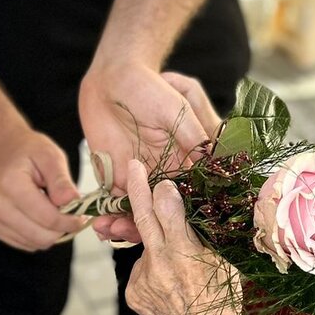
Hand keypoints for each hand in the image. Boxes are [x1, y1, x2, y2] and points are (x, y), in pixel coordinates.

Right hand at [0, 123, 87, 250]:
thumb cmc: (25, 149)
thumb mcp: (50, 155)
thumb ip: (62, 181)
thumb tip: (74, 203)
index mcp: (10, 186)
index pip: (48, 219)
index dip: (71, 221)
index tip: (82, 214)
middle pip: (42, 237)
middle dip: (61, 227)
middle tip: (70, 211)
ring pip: (34, 244)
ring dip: (50, 231)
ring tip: (51, 207)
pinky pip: (24, 243)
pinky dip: (37, 233)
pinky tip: (38, 213)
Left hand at [79, 64, 220, 235]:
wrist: (113, 77)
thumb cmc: (151, 86)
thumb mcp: (178, 109)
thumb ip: (194, 137)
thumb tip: (213, 164)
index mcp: (187, 159)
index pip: (192, 193)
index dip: (186, 212)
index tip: (178, 227)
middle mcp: (166, 172)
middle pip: (165, 210)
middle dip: (155, 227)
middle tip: (141, 237)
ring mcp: (141, 177)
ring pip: (140, 211)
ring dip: (129, 226)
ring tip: (112, 231)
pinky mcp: (116, 177)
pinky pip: (115, 203)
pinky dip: (109, 217)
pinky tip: (101, 226)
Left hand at [120, 161, 243, 314]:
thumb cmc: (223, 302)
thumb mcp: (225, 262)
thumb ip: (208, 233)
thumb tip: (195, 201)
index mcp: (187, 256)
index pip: (169, 212)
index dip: (164, 192)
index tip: (163, 178)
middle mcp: (159, 266)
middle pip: (143, 218)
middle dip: (137, 189)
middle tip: (133, 167)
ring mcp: (142, 280)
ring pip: (147, 246)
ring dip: (158, 244)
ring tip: (180, 267)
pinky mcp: (132, 292)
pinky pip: (142, 267)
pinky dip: (154, 266)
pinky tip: (170, 281)